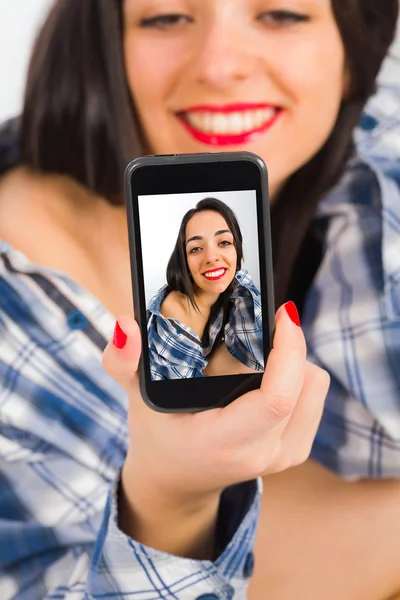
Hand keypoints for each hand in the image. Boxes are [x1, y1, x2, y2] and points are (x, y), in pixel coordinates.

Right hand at [102, 303, 328, 499]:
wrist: (177, 482)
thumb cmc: (158, 435)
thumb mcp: (135, 398)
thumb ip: (123, 362)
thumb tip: (126, 324)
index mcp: (221, 442)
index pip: (275, 400)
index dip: (289, 351)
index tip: (283, 314)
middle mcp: (259, 455)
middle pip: (303, 387)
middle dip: (292, 344)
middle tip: (271, 320)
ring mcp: (281, 458)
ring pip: (316, 389)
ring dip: (298, 361)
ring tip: (267, 352)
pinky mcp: (294, 452)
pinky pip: (316, 399)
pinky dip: (301, 377)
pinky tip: (273, 375)